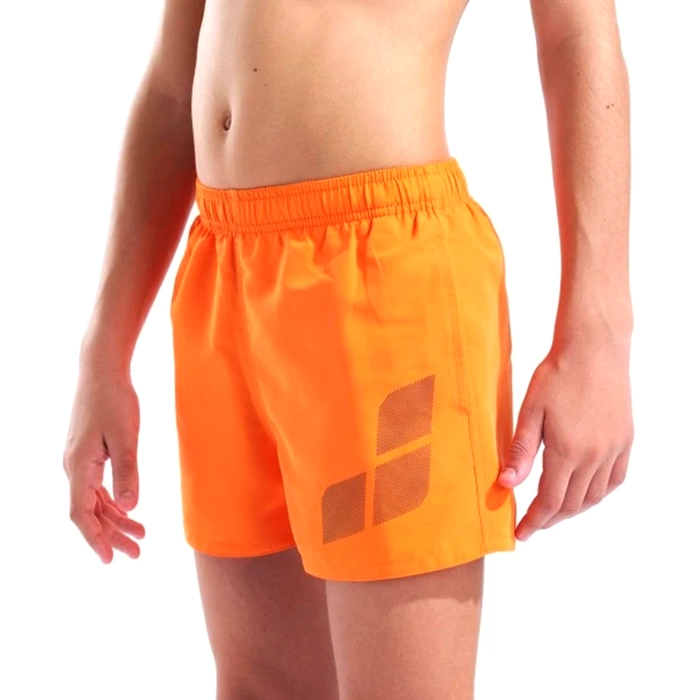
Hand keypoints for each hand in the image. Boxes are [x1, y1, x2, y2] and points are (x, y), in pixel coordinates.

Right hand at [63, 369, 144, 561]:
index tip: (110, 558)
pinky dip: (113, 502)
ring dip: (115, 520)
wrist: (101, 371)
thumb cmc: (114, 400)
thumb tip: (129, 507)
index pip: (82, 514)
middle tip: (136, 553)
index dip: (95, 538)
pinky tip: (129, 511)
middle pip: (90, 512)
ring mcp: (79, 462)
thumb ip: (128, 472)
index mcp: (79, 467)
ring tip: (141, 536)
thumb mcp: (126, 437)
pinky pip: (97, 487)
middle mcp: (74, 468)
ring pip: (95, 501)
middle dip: (112, 535)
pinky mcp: (88, 454)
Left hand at [499, 341, 633, 540]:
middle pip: (572, 504)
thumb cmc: (557, 374)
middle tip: (533, 523)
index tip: (521, 532)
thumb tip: (507, 484)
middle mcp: (595, 456)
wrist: (594, 348)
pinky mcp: (625, 440)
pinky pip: (614, 480)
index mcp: (567, 451)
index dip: (534, 521)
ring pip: (594, 496)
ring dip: (573, 509)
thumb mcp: (530, 411)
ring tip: (553, 510)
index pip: (549, 501)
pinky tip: (584, 492)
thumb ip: (520, 450)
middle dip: (550, 518)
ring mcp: (614, 449)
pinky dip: (597, 493)